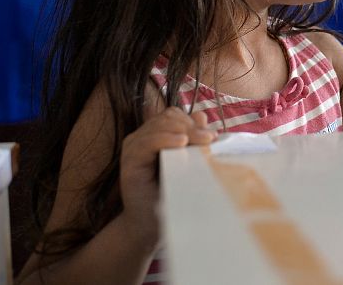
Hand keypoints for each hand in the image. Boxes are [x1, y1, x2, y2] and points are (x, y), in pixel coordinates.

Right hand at [118, 107, 217, 241]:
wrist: (150, 227)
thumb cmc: (172, 196)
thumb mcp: (189, 165)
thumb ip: (194, 141)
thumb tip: (202, 116)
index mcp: (158, 136)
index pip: (175, 115)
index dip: (192, 121)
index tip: (213, 136)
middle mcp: (143, 138)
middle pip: (168, 117)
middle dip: (190, 125)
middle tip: (208, 139)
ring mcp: (134, 148)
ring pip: (159, 125)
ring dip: (182, 130)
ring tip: (200, 141)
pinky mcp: (129, 161)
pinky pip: (147, 141)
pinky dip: (164, 138)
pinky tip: (181, 143)